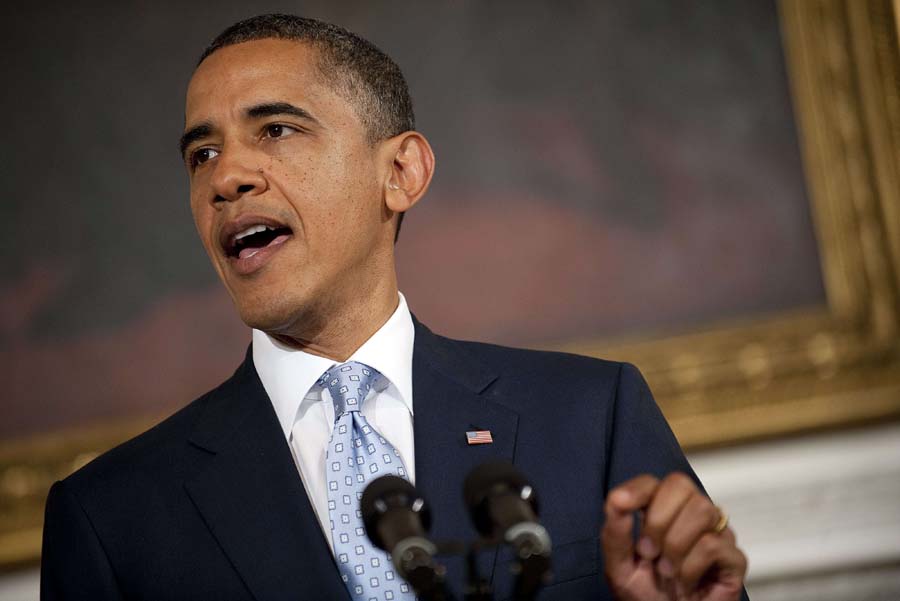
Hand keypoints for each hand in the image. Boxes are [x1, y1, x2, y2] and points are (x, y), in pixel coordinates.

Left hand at [601, 473, 746, 600]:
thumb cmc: (644, 594)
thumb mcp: (619, 566)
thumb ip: (615, 532)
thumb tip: (616, 498)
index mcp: (660, 509)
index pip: (654, 481)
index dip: (638, 489)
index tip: (622, 504)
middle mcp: (690, 514)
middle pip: (680, 485)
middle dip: (658, 520)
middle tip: (649, 553)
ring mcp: (716, 533)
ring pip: (702, 510)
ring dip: (675, 546)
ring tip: (667, 571)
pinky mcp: (734, 558)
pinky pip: (715, 544)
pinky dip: (691, 567)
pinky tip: (686, 582)